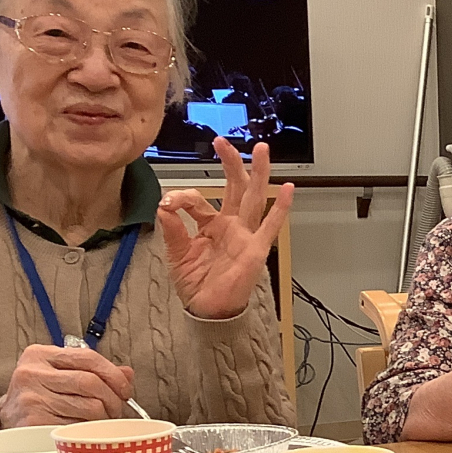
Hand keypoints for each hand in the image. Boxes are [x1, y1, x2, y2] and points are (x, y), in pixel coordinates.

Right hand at [0, 344, 136, 426]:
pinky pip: (78, 426)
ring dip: (104, 417)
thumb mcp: (60, 374)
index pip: (88, 357)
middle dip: (112, 399)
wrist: (8, 420)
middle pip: (91, 383)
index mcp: (40, 355)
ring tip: (101, 421)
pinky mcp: (33, 422)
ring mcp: (31, 398)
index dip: (114, 375)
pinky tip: (84, 430)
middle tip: (116, 410)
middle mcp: (31, 373)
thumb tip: (127, 373)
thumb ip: (92, 370)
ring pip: (89, 406)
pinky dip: (88, 430)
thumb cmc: (41, 395)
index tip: (125, 390)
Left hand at [158, 138, 295, 320]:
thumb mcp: (177, 254)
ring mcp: (245, 235)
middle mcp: (231, 225)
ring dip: (258, 174)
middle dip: (231, 163)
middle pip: (234, 187)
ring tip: (262, 150)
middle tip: (223, 141)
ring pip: (254, 198)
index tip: (168, 203)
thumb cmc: (196, 284)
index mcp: (211, 225)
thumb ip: (172, 229)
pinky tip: (288, 190)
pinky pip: (270, 226)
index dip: (183, 196)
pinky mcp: (256, 249)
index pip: (199, 199)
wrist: (209, 311)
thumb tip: (164, 205)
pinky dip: (280, 208)